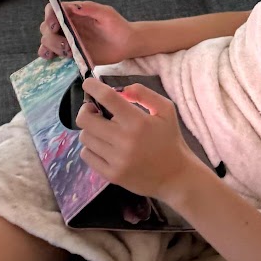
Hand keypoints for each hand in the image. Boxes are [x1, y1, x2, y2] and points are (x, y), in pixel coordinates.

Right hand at [38, 0, 135, 64]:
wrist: (125, 44)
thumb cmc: (117, 25)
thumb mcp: (107, 14)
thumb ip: (91, 8)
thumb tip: (75, 6)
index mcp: (73, 13)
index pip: (52, 10)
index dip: (49, 16)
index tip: (55, 26)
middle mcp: (66, 25)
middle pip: (46, 27)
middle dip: (51, 37)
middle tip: (67, 45)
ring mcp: (66, 40)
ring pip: (46, 41)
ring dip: (51, 47)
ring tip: (67, 53)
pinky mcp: (69, 54)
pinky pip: (52, 55)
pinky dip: (49, 56)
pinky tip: (56, 59)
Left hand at [75, 78, 196, 198]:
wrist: (175, 177)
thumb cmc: (170, 140)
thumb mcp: (166, 110)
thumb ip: (144, 94)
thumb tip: (120, 90)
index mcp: (138, 121)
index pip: (106, 97)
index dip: (92, 86)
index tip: (88, 83)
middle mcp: (124, 140)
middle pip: (85, 119)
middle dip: (86, 109)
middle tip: (94, 110)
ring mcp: (116, 160)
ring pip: (85, 137)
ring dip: (90, 129)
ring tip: (102, 130)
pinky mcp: (111, 175)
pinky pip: (87, 155)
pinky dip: (91, 147)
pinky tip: (103, 146)